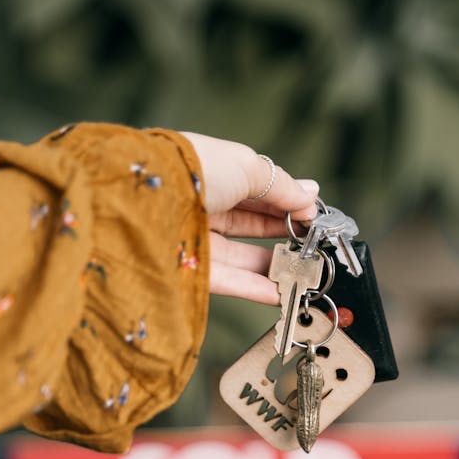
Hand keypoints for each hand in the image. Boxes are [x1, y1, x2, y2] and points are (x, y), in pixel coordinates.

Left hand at [181, 132, 318, 305]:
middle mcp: (203, 204)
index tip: (313, 217)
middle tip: (311, 244)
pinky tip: (281, 292)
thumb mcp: (247, 167)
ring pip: (242, 256)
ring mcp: (196, 238)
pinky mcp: (190, 269)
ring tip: (302, 270)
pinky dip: (256, 287)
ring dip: (273, 264)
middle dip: (283, 234)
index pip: (257, 191)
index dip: (286, 203)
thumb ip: (282, 185)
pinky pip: (229, 280)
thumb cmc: (193, 170)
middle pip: (250, 224)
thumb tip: (310, 196)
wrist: (146, 199)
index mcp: (214, 172)